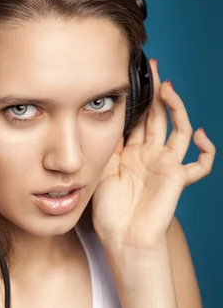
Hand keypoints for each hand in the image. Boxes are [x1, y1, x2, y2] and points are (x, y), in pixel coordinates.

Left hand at [91, 60, 215, 256]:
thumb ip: (109, 147)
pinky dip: (206, 150)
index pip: (136, 120)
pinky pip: (201, 164)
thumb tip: (108, 119)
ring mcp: (165, 165)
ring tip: (168, 88)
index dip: (137, 100)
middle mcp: (149, 155)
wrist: (123, 238)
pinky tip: (199, 134)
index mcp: (129, 154)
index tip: (133, 77)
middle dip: (156, 94)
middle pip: (156, 118)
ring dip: (176, 108)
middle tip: (154, 68)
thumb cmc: (110, 212)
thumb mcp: (102, 171)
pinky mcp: (178, 177)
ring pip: (177, 129)